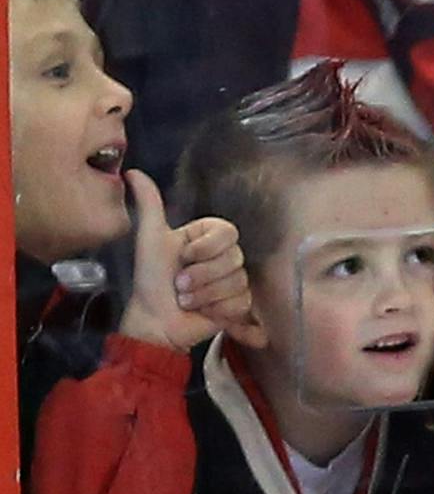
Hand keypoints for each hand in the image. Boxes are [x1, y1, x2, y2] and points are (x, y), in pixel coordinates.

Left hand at [116, 170, 250, 353]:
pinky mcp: (240, 304)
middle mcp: (225, 257)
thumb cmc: (151, 280)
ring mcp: (235, 280)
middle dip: (201, 275)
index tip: (184, 256)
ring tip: (187, 300)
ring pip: (237, 281)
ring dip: (205, 294)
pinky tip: (203, 312)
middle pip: (234, 258)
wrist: (155, 321)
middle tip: (180, 285)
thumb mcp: (151, 239)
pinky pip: (241, 301)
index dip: (206, 248)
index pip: (228, 232)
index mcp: (208, 239)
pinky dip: (218, 309)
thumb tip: (132, 172)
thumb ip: (149, 204)